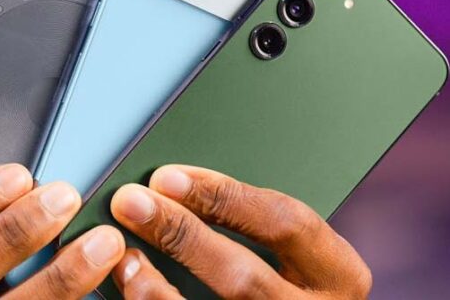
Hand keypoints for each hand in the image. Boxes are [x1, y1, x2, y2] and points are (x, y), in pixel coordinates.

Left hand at [109, 165, 371, 298]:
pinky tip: (132, 286)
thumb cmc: (281, 279)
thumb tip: (174, 183)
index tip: (167, 176)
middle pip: (243, 275)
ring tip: (125, 254)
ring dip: (158, 284)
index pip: (285, 223)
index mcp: (338, 274)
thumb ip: (252, 222)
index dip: (223, 196)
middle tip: (131, 202)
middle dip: (180, 233)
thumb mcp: (292, 251)